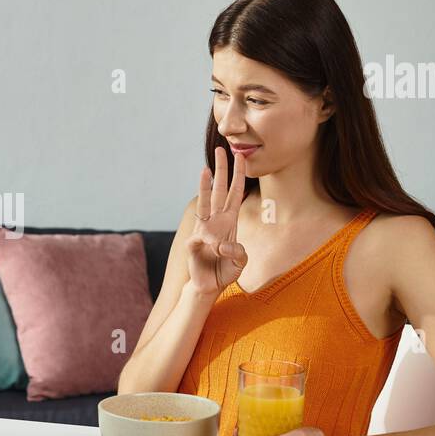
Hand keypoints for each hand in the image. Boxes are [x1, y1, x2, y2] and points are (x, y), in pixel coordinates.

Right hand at [185, 145, 248, 294]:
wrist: (209, 286)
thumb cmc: (225, 272)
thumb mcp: (241, 263)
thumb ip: (237, 253)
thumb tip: (220, 244)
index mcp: (230, 222)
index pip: (236, 194)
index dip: (239, 176)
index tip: (241, 157)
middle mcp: (216, 221)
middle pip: (219, 190)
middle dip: (222, 170)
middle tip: (221, 149)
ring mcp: (204, 229)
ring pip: (205, 202)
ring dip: (205, 185)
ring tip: (206, 168)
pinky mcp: (194, 243)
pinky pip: (200, 238)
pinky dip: (207, 242)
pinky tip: (213, 249)